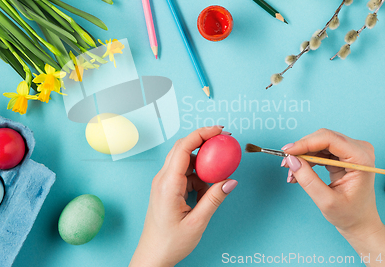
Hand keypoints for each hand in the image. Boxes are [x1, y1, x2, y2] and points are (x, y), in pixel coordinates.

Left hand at [129, 126, 237, 266]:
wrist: (153, 256)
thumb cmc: (170, 242)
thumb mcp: (198, 222)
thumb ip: (214, 198)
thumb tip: (231, 180)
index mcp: (168, 184)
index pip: (184, 148)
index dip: (202, 134)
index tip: (219, 130)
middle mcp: (162, 179)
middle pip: (183, 148)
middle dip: (204, 141)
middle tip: (224, 140)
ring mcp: (163, 183)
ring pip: (184, 161)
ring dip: (203, 163)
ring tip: (219, 173)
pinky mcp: (166, 188)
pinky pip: (184, 173)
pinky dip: (198, 175)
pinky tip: (207, 188)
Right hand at [282, 129, 384, 265]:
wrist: (360, 222)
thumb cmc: (350, 214)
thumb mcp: (326, 201)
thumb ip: (308, 180)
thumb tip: (291, 160)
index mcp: (361, 159)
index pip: (329, 139)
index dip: (305, 143)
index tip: (287, 152)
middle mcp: (359, 150)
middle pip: (323, 138)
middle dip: (301, 150)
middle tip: (286, 164)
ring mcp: (352, 150)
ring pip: (319, 142)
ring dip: (302, 155)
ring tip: (292, 173)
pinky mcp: (343, 154)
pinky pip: (320, 149)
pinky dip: (307, 159)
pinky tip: (299, 172)